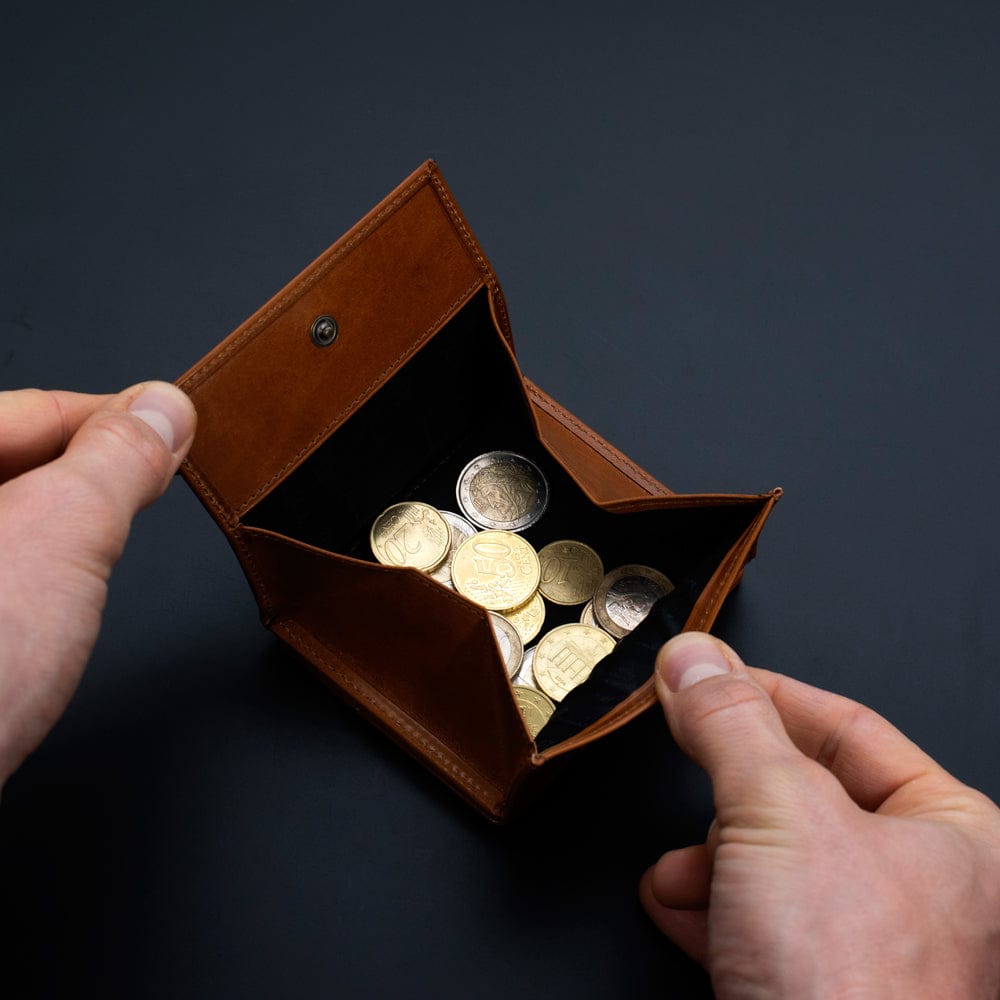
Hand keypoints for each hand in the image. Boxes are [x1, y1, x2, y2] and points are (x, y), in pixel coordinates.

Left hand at [0, 383, 195, 787]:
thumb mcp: (65, 533)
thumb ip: (119, 459)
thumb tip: (163, 410)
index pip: (23, 409)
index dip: (111, 414)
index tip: (169, 426)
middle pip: (7, 464)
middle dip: (86, 471)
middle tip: (153, 481)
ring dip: (57, 524)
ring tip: (107, 544)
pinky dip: (27, 573)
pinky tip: (52, 601)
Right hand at [641, 631, 999, 997]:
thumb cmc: (853, 987)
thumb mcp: (780, 813)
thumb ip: (732, 723)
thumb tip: (695, 659)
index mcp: (956, 836)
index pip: (847, 728)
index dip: (766, 694)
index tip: (704, 676)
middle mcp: (924, 892)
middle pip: (801, 796)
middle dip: (729, 792)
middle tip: (685, 761)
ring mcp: (871, 948)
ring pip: (770, 864)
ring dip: (708, 858)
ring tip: (679, 869)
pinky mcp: (818, 993)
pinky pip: (757, 925)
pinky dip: (709, 911)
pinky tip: (679, 911)